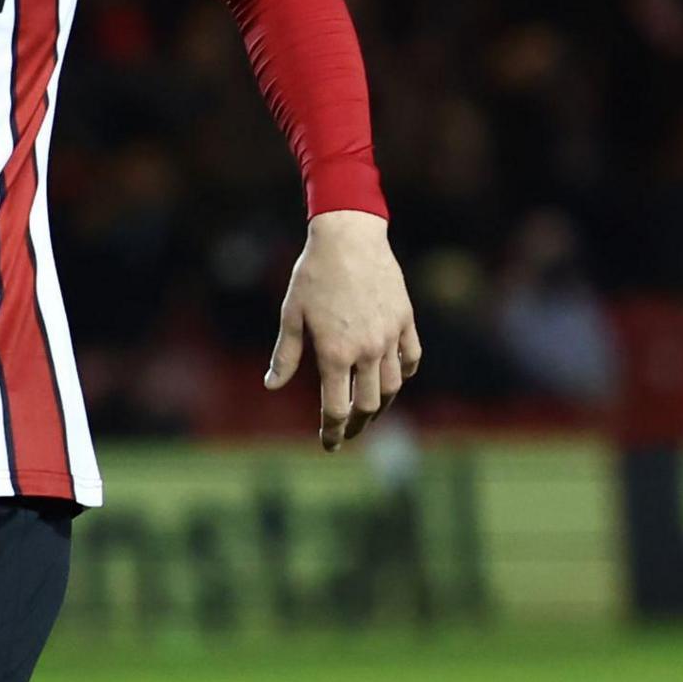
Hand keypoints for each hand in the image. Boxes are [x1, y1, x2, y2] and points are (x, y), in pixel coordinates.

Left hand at [264, 210, 419, 451]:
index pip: (336, 408)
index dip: (331, 431)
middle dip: (356, 424)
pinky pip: (410, 358)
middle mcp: (366, 350)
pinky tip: (392, 378)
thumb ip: (286, 355)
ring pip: (392, 386)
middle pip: (369, 405)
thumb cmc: (313, 274)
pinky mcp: (405, 320)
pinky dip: (402, 373)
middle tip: (346, 431)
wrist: (349, 237)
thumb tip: (273, 385)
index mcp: (335, 353)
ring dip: (381, 404)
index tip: (329, 444)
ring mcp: (390, 336)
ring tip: (369, 410)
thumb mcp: (291, 314)